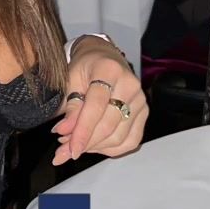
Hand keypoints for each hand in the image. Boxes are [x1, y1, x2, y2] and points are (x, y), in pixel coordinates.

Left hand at [51, 41, 147, 165]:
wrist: (104, 58)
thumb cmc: (85, 67)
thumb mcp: (71, 80)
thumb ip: (70, 106)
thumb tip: (64, 132)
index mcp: (109, 70)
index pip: (96, 106)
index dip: (82, 130)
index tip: (69, 149)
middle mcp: (130, 85)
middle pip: (108, 125)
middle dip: (85, 143)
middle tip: (64, 151)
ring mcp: (140, 100)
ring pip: (119, 137)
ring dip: (95, 148)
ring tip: (75, 145)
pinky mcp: (144, 113)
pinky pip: (130, 141)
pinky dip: (110, 149)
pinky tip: (94, 145)